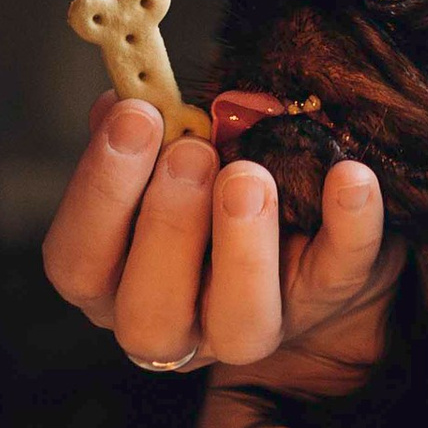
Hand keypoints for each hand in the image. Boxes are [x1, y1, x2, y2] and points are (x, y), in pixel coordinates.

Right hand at [40, 95, 401, 390]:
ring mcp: (256, 324)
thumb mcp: (173, 152)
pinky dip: (349, 224)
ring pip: (240, 327)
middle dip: (168, 230)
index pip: (79, 263)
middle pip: (149, 316)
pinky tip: (348, 175)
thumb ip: (148, 133)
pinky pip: (341, 273)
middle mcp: (178, 322)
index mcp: (118, 281)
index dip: (97, 194)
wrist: (310, 221)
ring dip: (243, 249)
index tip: (132, 117)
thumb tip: (125, 101)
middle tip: (192, 154)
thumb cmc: (214, 180)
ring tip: (250, 176)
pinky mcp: (330, 300)